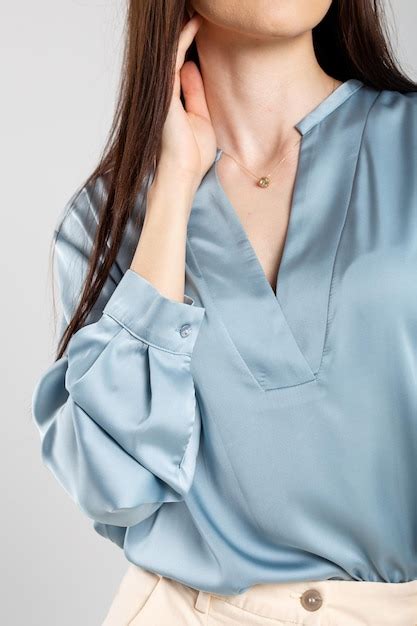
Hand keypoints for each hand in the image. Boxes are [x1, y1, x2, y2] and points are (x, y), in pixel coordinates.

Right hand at [158, 13, 216, 189]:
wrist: (183, 172)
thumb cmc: (193, 153)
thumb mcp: (201, 116)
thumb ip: (195, 91)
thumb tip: (192, 66)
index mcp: (174, 97)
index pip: (180, 60)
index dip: (189, 40)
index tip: (202, 22)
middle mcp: (165, 91)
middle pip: (173, 51)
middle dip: (184, 30)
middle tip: (199, 10)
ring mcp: (163, 91)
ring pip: (171, 50)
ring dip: (184, 29)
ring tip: (197, 10)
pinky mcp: (165, 93)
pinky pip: (172, 59)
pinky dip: (183, 40)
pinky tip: (194, 24)